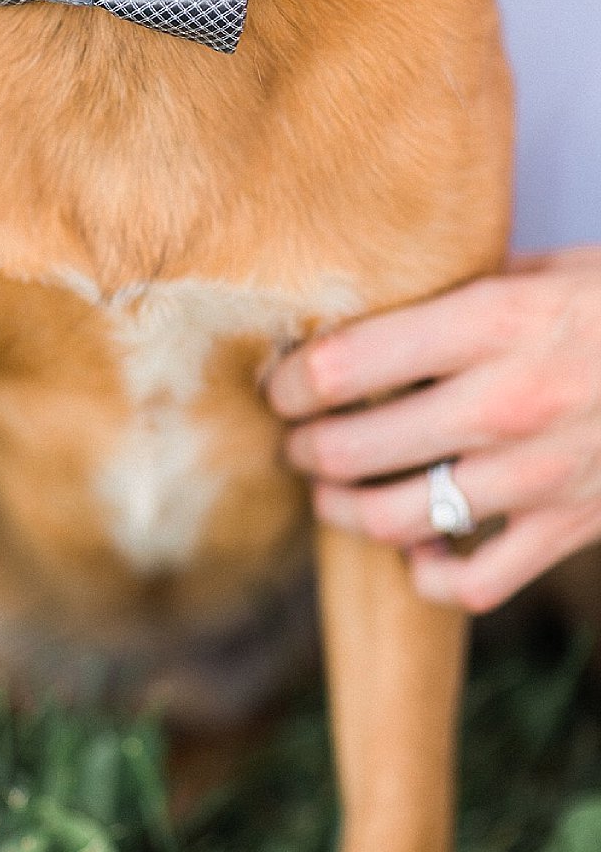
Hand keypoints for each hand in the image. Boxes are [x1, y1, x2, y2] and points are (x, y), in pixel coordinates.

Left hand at [267, 249, 600, 611]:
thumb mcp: (546, 269)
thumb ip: (456, 291)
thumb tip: (359, 309)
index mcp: (492, 324)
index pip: (341, 366)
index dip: (289, 381)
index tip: (280, 384)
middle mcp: (506, 403)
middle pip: (352, 449)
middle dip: (304, 449)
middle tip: (297, 440)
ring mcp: (539, 475)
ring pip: (395, 519)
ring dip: (344, 510)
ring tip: (333, 491)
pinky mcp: (571, 528)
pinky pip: (472, 582)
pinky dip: (428, 577)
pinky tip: (417, 551)